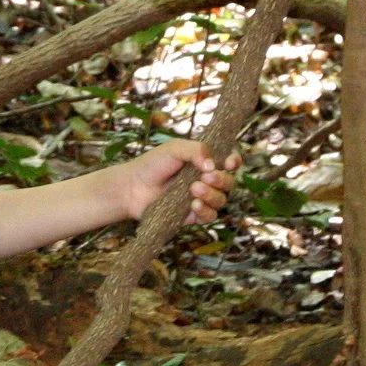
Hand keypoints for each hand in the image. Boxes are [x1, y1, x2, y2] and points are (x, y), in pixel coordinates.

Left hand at [113, 140, 240, 224]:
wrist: (131, 187)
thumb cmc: (151, 164)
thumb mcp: (173, 149)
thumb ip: (195, 150)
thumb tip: (213, 165)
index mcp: (205, 162)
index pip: (230, 162)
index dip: (234, 162)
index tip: (230, 162)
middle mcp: (206, 181)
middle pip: (229, 183)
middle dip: (222, 180)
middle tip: (206, 176)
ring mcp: (200, 199)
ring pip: (221, 200)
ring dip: (212, 195)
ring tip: (194, 189)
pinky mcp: (192, 215)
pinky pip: (209, 216)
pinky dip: (206, 211)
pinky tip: (194, 205)